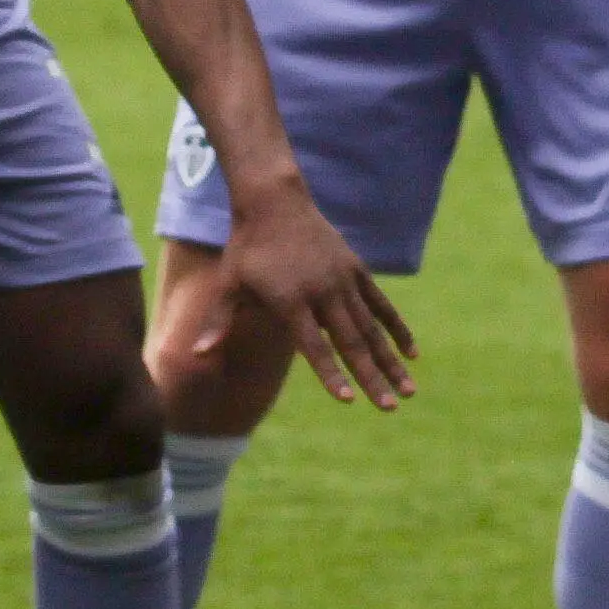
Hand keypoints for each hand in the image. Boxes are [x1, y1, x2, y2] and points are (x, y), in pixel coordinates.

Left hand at [220, 191, 417, 409]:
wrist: (274, 200)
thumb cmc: (247, 246)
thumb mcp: (229, 283)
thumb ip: (219, 321)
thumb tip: (196, 355)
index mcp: (291, 300)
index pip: (313, 346)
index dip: (330, 373)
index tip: (348, 399)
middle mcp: (322, 291)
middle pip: (351, 342)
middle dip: (371, 377)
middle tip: (388, 407)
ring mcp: (343, 280)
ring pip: (372, 328)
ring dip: (390, 361)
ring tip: (408, 390)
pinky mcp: (355, 269)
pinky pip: (381, 304)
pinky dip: (397, 328)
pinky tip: (412, 352)